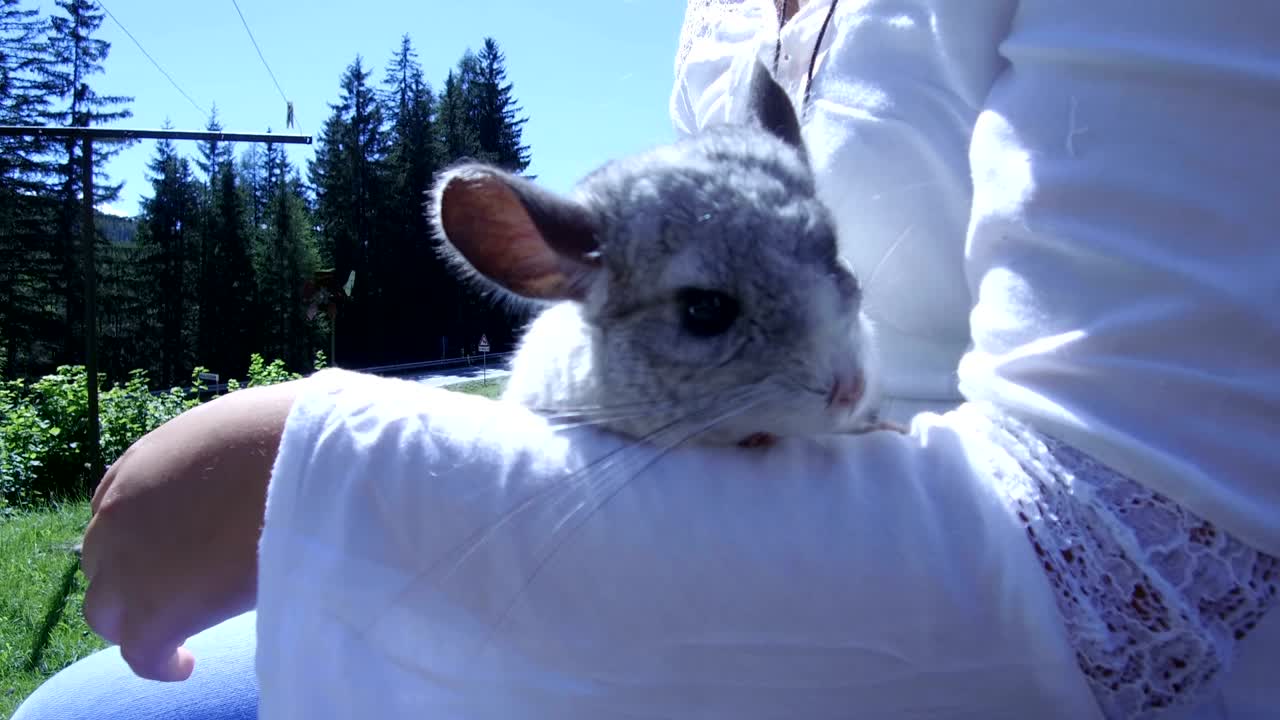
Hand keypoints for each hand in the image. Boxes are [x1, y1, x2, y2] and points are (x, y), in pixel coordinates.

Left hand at [80, 380, 300, 680]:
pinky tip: (185, 664)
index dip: (142, 534)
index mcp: (142, 464)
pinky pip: (141, 652)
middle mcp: (122, 511)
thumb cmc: (298, 435)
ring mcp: (129, 563)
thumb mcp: (245, 425)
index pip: (116, 507)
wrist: (315, 463)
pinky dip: (160, 661)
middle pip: (103, 559)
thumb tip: (259, 459)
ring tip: (176, 634)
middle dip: (133, 576)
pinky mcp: (153, 612)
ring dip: (135, 620)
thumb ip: (226, 450)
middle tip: (178, 590)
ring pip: (106, 608)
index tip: (174, 548)